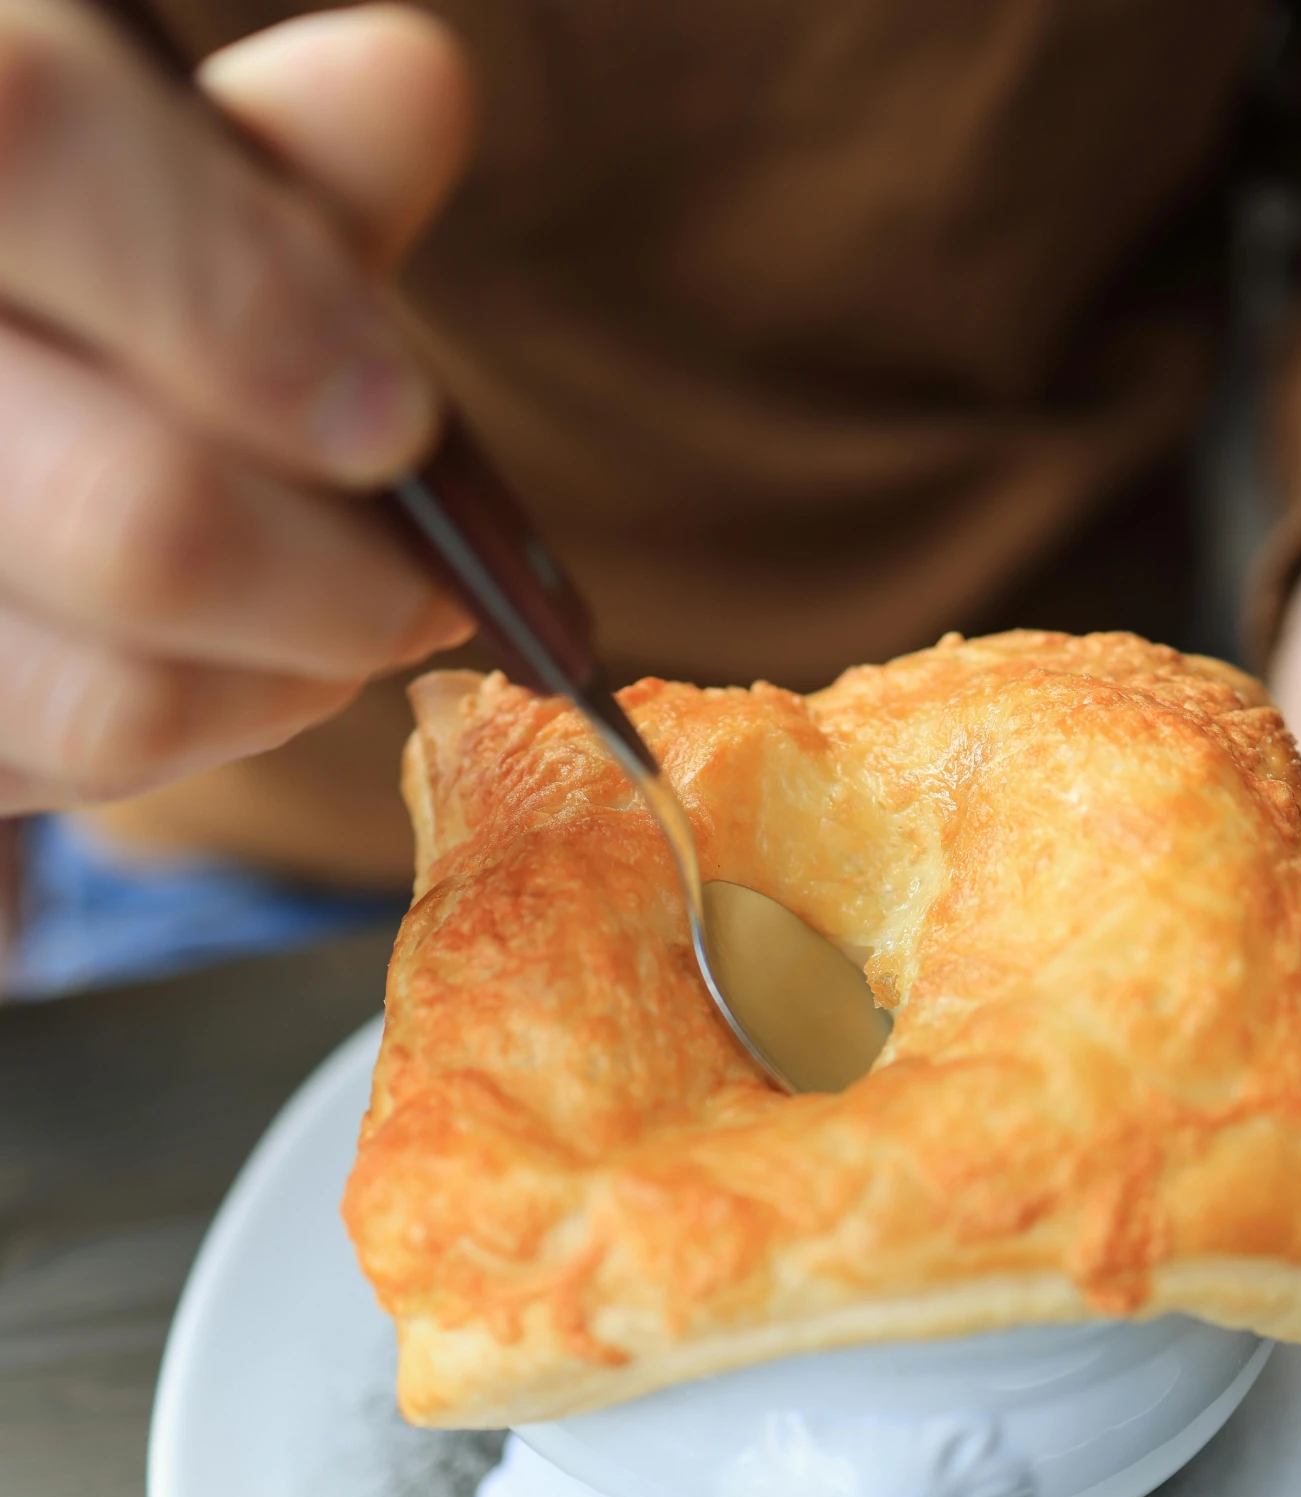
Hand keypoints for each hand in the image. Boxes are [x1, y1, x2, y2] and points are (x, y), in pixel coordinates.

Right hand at [0, 0, 474, 812]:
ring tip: (351, 623)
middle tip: (434, 585)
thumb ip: (261, 151)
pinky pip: (67, 770)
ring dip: (287, 683)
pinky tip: (233, 670)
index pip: (34, 142)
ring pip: (110, 697)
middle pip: (136, 517)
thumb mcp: (122, 160)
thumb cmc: (49, 272)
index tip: (402, 419)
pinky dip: (193, 734)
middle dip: (342, 581)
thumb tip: (407, 96)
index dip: (251, 300)